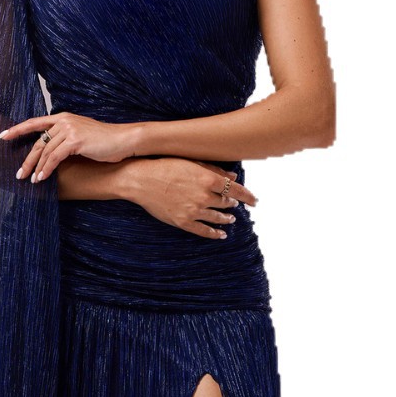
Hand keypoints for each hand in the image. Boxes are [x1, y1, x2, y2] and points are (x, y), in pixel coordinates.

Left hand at [0, 110, 135, 181]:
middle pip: (38, 141)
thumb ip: (64, 139)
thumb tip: (49, 153)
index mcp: (63, 118)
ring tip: (31, 181)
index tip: (2, 136)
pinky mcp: (75, 140)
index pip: (34, 122)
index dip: (17, 129)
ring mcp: (70, 129)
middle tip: (18, 174)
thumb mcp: (80, 137)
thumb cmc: (104, 142)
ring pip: (45, 151)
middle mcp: (64, 120)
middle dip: (27, 159)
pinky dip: (47, 169)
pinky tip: (43, 178)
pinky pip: (55, 157)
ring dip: (36, 168)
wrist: (123, 140)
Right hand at [125, 157, 257, 239]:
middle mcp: (204, 196)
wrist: (141, 179)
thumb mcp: (191, 162)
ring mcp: (194, 210)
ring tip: (231, 218)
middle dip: (233, 204)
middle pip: (226, 203)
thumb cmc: (165, 166)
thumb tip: (233, 175)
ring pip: (218, 217)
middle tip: (236, 205)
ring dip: (226, 218)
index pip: (235, 189)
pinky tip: (221, 234)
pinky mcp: (183, 222)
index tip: (254, 200)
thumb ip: (214, 170)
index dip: (247, 196)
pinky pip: (204, 230)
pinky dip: (215, 233)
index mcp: (207, 179)